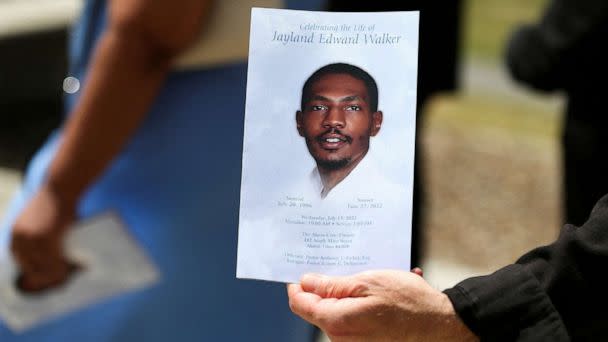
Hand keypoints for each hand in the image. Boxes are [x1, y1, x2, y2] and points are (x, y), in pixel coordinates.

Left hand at [10, 184, 76, 291]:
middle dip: (43, 277)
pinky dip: (60, 268)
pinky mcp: (47, 237)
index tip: (44, 279)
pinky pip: (53, 259)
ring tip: (65, 279)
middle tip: (58, 281)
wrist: (60, 187)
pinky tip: (68, 271)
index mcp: (15, 234)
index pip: (20, 260)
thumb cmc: (55, 201)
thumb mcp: (41, 220)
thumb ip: (42, 235)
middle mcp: (20, 237)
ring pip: (42, 265)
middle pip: (29, 266)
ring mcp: (33, 238)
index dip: (32, 272)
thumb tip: (53, 252)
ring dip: (53, 275)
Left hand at [288, 270, 477, 341]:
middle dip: (326, 288)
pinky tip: (378, 295)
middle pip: (318, 309)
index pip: (300, 304)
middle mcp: (341, 338)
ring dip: (347, 296)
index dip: (298, 285)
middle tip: (345, 269)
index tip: (302, 272)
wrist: (440, 324)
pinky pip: (352, 321)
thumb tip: (306, 282)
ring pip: (336, 314)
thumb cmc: (408, 303)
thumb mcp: (367, 282)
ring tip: (371, 282)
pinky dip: (360, 306)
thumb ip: (332, 285)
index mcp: (337, 321)